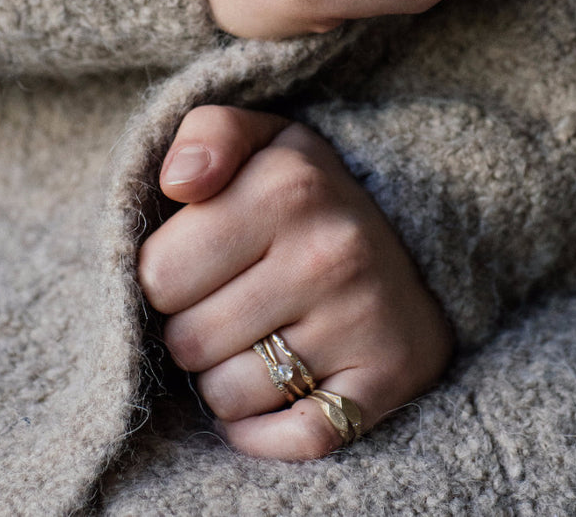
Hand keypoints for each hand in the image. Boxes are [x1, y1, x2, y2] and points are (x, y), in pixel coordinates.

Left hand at [137, 106, 452, 459]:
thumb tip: (178, 184)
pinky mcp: (388, 378)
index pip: (156, 274)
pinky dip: (268, 429)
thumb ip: (208, 135)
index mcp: (289, 186)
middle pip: (187, 343)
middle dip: (192, 327)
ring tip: (260, 336)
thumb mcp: (263, 141)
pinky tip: (278, 388)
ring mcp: (364, 320)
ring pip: (228, 398)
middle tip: (230, 301)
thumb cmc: (311, 195)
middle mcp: (331, 253)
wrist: (419, 235)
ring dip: (228, 378)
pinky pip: (292, 439)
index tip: (199, 262)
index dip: (165, 274)